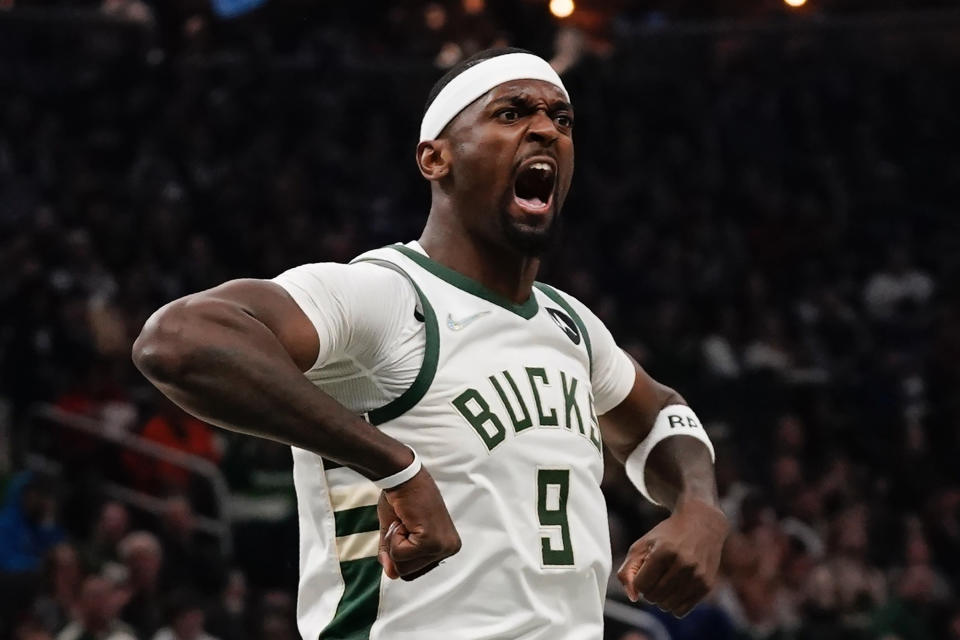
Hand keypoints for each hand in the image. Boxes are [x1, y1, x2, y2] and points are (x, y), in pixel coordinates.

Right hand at [377, 466, 460, 580]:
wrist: (404, 477)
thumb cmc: (402, 499)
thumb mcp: (396, 532)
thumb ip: (394, 555)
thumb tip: (392, 574)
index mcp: (446, 546)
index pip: (412, 570)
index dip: (400, 549)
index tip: (407, 526)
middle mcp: (450, 548)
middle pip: (407, 572)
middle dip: (397, 547)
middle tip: (405, 523)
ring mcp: (442, 546)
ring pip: (403, 566)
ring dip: (396, 542)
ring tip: (406, 521)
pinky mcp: (431, 541)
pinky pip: (400, 555)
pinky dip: (394, 537)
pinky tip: (406, 520)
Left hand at [617, 498, 727, 616]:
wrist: (702, 524)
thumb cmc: (667, 536)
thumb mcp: (642, 545)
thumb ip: (627, 570)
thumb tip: (632, 597)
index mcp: (664, 551)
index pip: (641, 585)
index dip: (638, 580)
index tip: (644, 571)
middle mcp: (683, 564)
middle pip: (653, 596)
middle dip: (649, 589)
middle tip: (655, 575)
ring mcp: (697, 576)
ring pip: (666, 606)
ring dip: (660, 598)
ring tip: (665, 581)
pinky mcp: (706, 585)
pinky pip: (681, 610)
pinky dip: (674, 604)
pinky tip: (675, 588)